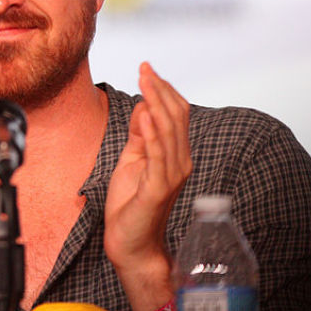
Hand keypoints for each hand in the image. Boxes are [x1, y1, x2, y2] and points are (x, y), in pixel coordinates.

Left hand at [104, 62, 190, 310]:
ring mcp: (172, 175)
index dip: (164, 90)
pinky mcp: (159, 187)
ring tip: (144, 80)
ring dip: (156, 101)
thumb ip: (140, 134)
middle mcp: (180, 162)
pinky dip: (152, 132)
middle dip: (160, 88)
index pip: (177, 114)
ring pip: (169, 130)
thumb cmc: (130, 204)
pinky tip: (144, 114)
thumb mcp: (132, 160)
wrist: (130, 243)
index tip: (147, 69)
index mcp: (174, 154)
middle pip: (176, 116)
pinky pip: (159, 154)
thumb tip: (143, 105)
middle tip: (145, 67)